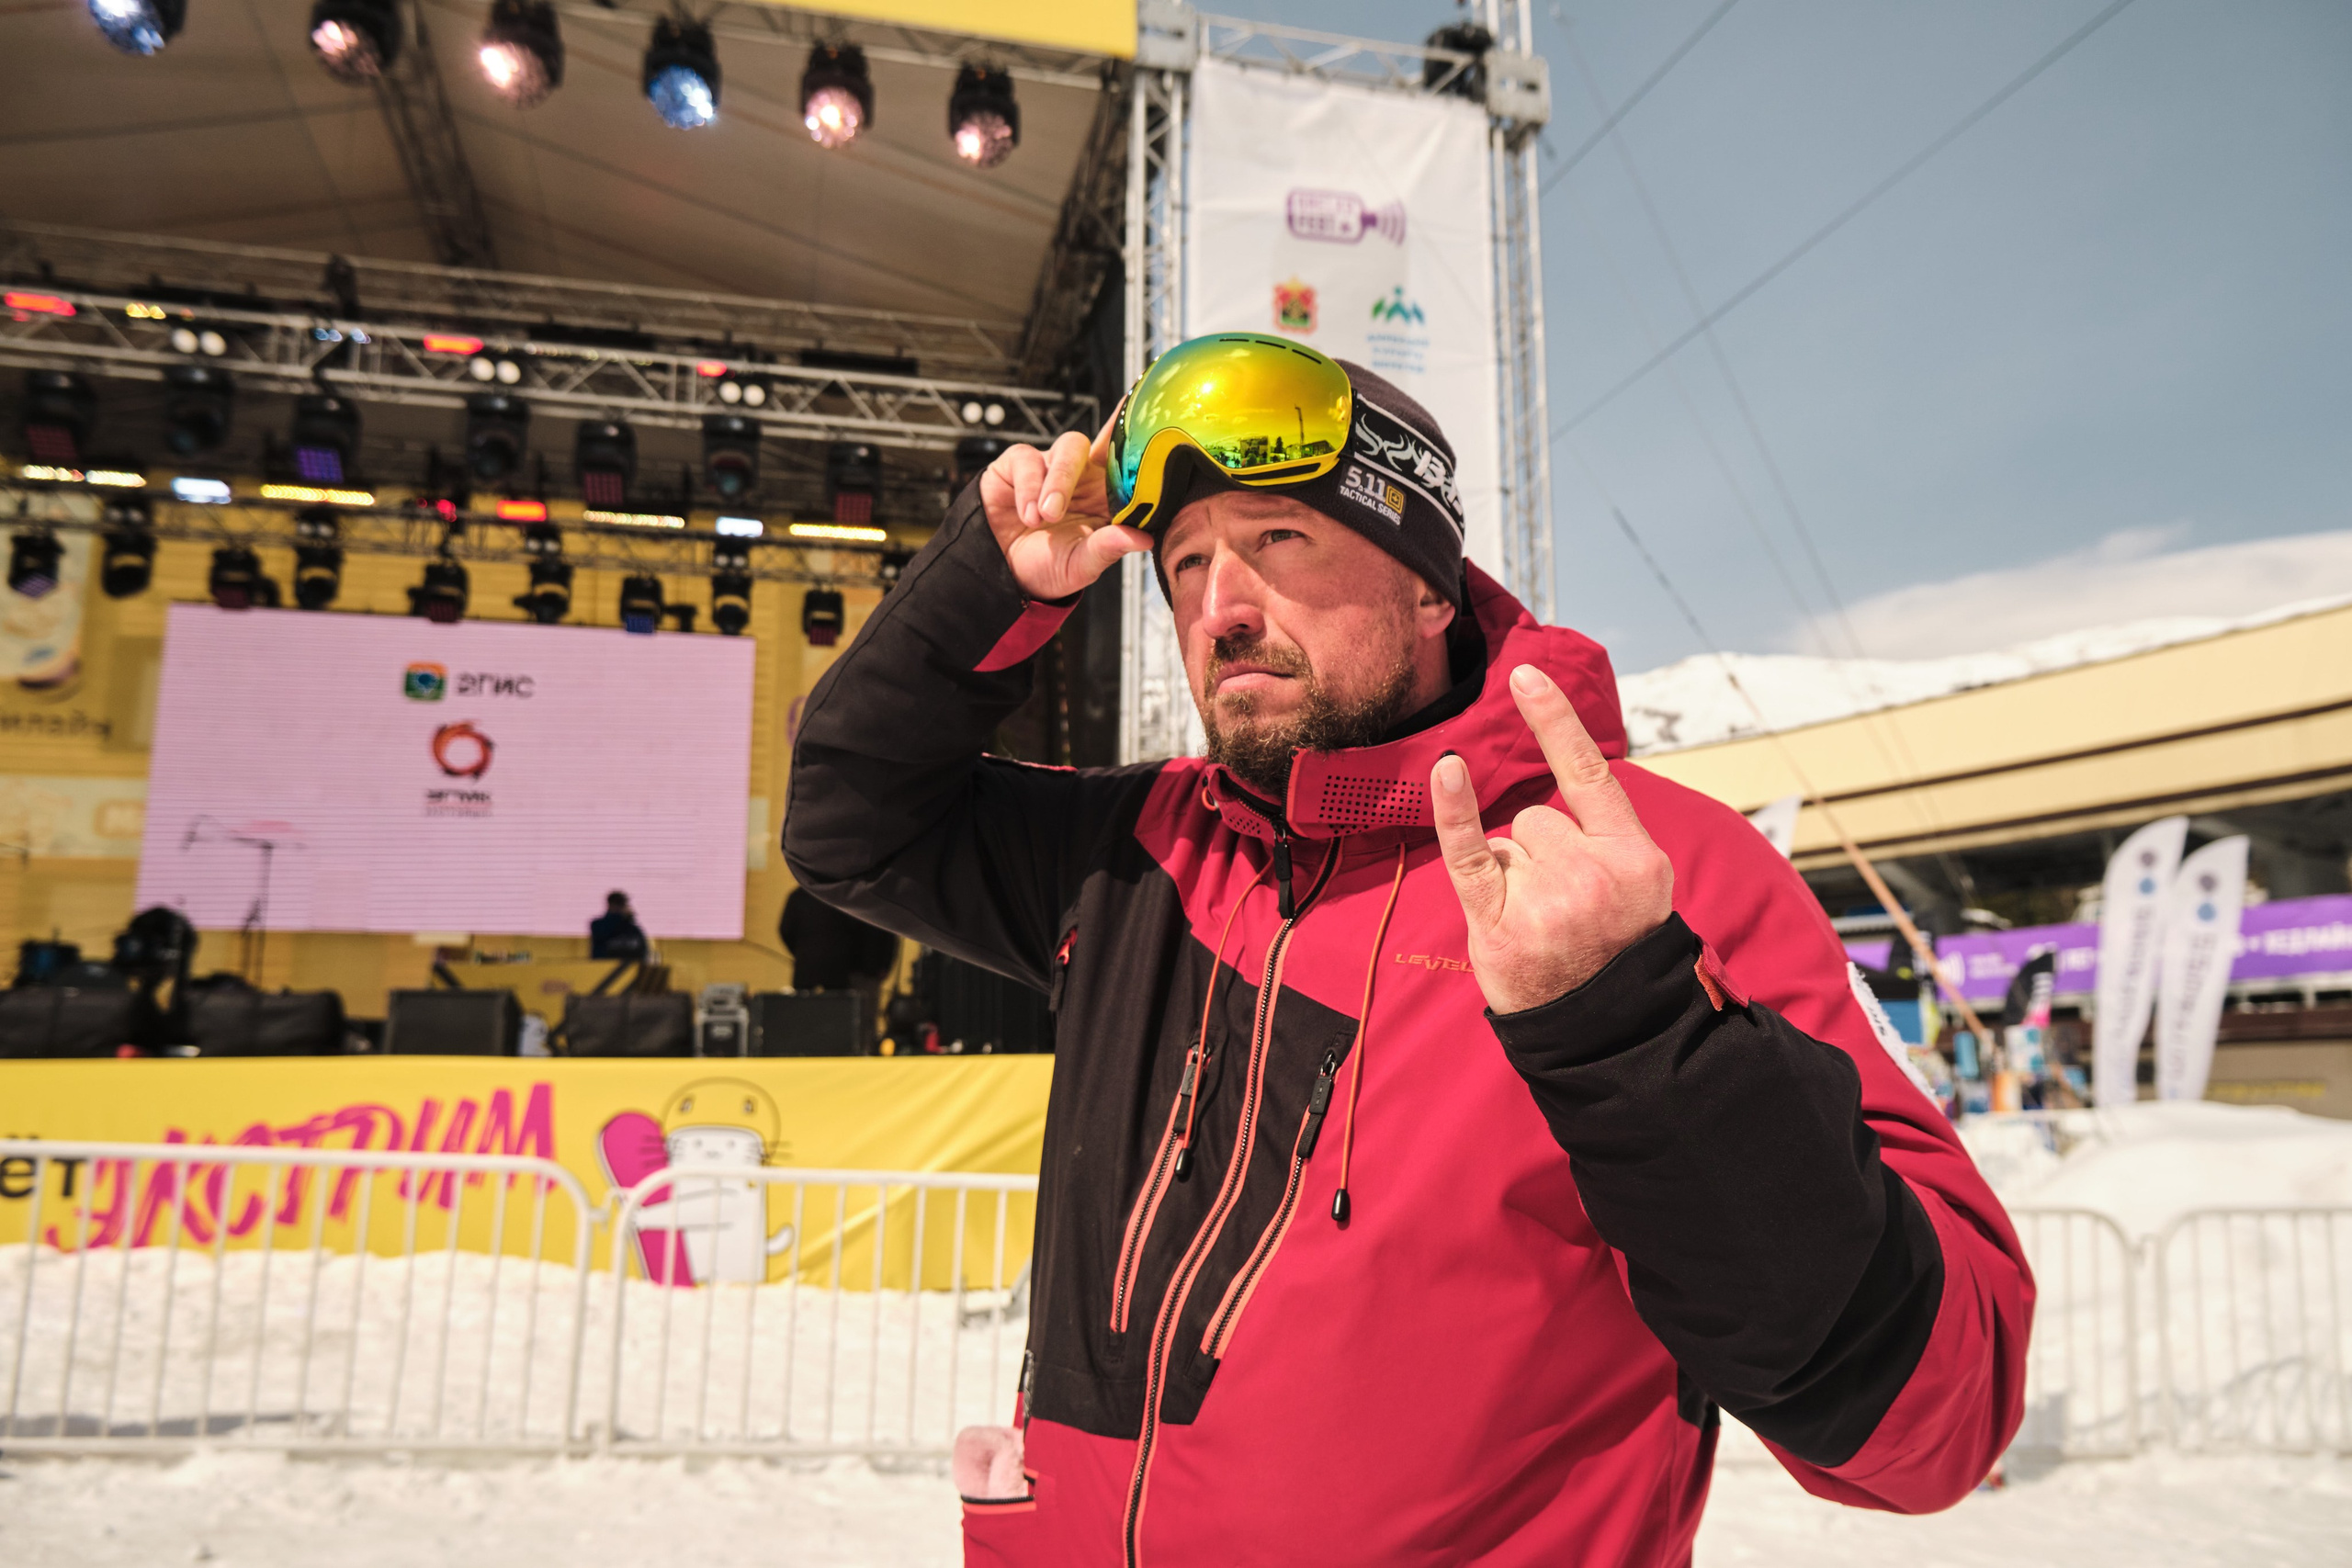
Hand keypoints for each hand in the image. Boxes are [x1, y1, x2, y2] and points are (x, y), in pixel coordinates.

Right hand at [979, 417, 1151, 601]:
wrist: (1004, 576)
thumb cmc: (1048, 566)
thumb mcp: (1080, 565)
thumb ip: (1108, 549)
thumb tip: (1144, 539)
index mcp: (1105, 494)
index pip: (1128, 459)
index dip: (1140, 434)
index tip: (1154, 415)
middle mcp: (1082, 474)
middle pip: (1097, 446)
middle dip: (1076, 474)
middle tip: (1056, 513)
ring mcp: (1051, 466)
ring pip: (1066, 448)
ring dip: (1055, 483)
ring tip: (1042, 518)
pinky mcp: (1019, 465)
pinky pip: (1027, 458)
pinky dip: (1027, 488)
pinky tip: (1027, 514)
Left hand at [1430, 664, 1674, 1014]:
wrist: (1609, 1029)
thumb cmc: (1614, 950)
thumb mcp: (1638, 888)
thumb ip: (1604, 838)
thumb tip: (1542, 796)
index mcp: (1634, 856)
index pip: (1589, 771)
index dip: (1555, 720)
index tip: (1526, 673)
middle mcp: (1593, 871)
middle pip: (1536, 818)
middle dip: (1540, 854)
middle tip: (1563, 909)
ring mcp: (1548, 898)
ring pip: (1508, 843)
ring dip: (1513, 875)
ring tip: (1541, 925)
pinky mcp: (1501, 922)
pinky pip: (1469, 851)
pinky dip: (1453, 812)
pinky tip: (1446, 773)